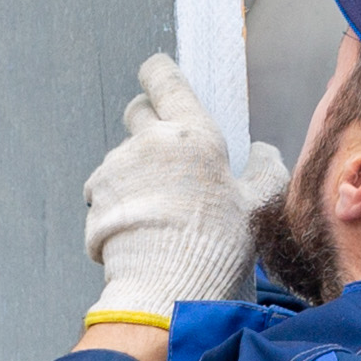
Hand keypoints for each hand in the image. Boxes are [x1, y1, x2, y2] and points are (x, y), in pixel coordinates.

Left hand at [81, 54, 255, 321]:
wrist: (165, 287)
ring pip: (122, 153)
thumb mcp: (256, 207)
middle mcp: (147, 141)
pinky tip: (138, 224)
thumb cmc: (217, 244)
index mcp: (190, 133)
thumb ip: (264, 172)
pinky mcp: (96, 194)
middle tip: (167, 149)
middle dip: (148, 120)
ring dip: (135, 168)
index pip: (163, 78)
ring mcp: (116, 167)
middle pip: (136, 109)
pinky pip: (106, 185)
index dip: (158, 73)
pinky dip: (118, 197)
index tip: (159, 77)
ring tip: (158, 207)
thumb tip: (262, 151)